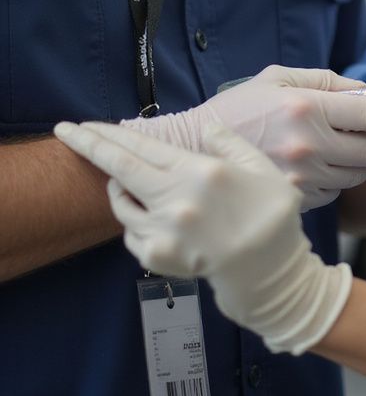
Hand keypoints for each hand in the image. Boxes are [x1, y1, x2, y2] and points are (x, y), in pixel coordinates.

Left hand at [53, 120, 347, 354]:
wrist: (267, 271)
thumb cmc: (271, 215)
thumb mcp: (262, 169)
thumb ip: (231, 144)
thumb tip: (206, 127)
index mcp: (201, 172)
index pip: (144, 147)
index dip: (108, 134)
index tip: (80, 124)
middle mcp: (175, 199)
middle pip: (119, 168)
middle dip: (88, 146)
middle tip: (64, 131)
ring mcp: (162, 231)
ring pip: (122, 205)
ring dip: (118, 189)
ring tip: (128, 184)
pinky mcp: (156, 257)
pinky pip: (133, 233)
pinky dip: (137, 222)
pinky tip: (154, 218)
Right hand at [122, 66, 365, 210]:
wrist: (192, 153)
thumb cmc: (237, 110)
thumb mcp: (278, 79)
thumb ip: (326, 81)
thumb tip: (364, 89)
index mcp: (307, 108)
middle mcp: (309, 145)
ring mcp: (301, 177)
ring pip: (356, 175)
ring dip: (362, 163)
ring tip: (351, 149)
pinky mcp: (293, 200)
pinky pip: (333, 193)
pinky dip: (336, 180)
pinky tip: (322, 167)